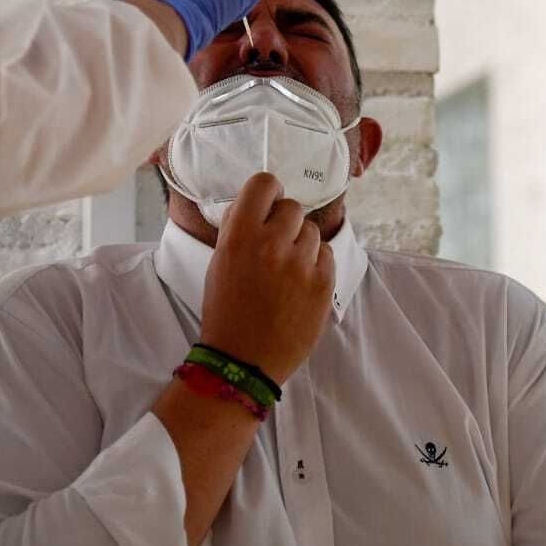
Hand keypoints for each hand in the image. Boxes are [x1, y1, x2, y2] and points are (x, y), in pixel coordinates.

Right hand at [198, 172, 334, 384]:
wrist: (242, 361)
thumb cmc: (226, 312)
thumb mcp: (219, 263)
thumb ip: (238, 228)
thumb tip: (255, 203)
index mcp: (240, 236)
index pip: (264, 183)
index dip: (268, 192)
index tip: (269, 204)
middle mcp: (272, 244)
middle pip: (292, 207)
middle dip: (284, 223)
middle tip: (275, 246)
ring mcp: (301, 265)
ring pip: (312, 231)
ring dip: (301, 244)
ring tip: (286, 271)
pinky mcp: (323, 284)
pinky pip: (327, 254)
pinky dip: (315, 264)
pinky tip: (300, 284)